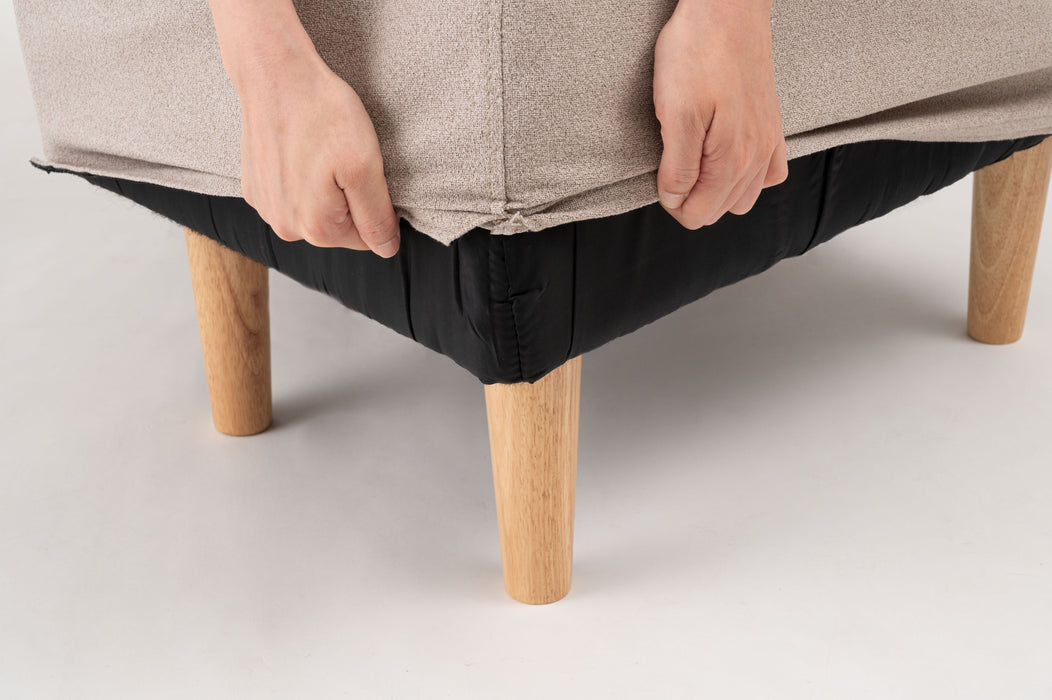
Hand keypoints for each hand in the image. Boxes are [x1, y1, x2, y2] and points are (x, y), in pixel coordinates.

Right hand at [236, 53, 400, 256]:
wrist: (274, 74)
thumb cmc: (322, 113)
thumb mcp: (365, 167)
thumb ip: (377, 217)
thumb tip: (387, 249)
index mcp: (317, 228)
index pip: (366, 237)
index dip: (374, 204)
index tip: (363, 171)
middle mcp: (286, 227)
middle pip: (338, 226)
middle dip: (348, 196)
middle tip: (342, 156)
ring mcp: (266, 207)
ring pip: (314, 210)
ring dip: (323, 187)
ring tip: (319, 150)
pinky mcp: (254, 187)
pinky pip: (291, 194)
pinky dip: (299, 176)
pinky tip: (299, 149)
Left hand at [653, 0, 787, 228]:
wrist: (728, 9)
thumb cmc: (698, 52)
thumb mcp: (676, 113)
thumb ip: (677, 166)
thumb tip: (675, 199)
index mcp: (733, 159)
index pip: (699, 214)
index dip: (673, 205)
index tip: (660, 182)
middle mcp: (757, 156)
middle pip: (721, 209)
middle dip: (692, 200)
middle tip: (670, 170)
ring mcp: (768, 140)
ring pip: (745, 196)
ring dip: (718, 191)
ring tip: (695, 165)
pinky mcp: (771, 125)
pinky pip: (769, 172)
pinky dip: (748, 176)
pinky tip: (728, 161)